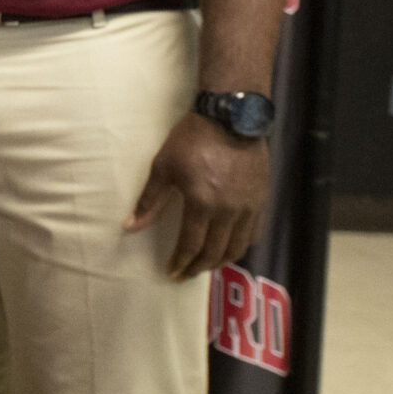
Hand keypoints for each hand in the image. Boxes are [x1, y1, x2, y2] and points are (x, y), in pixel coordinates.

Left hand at [126, 111, 269, 280]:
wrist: (231, 118)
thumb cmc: (192, 140)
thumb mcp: (163, 167)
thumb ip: (149, 201)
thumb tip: (130, 226)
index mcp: (202, 204)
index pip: (191, 245)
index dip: (181, 262)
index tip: (172, 272)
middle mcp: (229, 211)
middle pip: (215, 252)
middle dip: (199, 267)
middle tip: (186, 274)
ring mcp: (250, 207)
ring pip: (238, 247)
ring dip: (221, 260)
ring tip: (207, 265)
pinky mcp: (262, 199)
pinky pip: (254, 232)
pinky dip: (242, 245)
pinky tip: (231, 247)